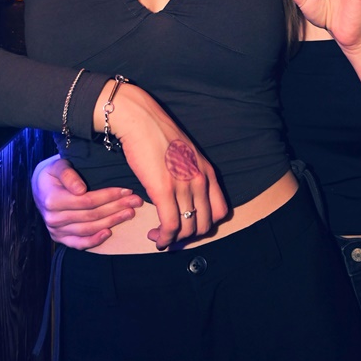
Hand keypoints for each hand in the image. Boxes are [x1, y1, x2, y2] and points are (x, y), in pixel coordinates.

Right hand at [31, 155, 141, 249]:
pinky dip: (94, 241)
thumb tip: (80, 189)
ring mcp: (56, 230)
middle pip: (91, 215)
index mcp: (53, 200)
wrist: (39, 187)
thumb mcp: (57, 166)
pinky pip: (78, 244)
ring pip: (89, 229)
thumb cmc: (52, 174)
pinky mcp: (60, 238)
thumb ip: (68, 174)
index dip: (108, 196)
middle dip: (116, 207)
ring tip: (130, 213)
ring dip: (112, 221)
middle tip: (135, 201)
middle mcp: (53, 218)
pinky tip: (109, 233)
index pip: (87, 201)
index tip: (126, 190)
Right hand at [95, 82, 229, 248]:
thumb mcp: (186, 156)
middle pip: (205, 224)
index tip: (190, 228)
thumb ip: (190, 175)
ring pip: (187, 229)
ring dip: (173, 240)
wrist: (141, 120)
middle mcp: (201, 180)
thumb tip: (184, 197)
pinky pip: (170, 225)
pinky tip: (156, 238)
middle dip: (188, 237)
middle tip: (173, 237)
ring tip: (160, 238)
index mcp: (208, 172)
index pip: (220, 211)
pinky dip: (164, 238)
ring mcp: (184, 186)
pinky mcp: (163, 190)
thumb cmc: (158, 135)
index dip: (205, 226)